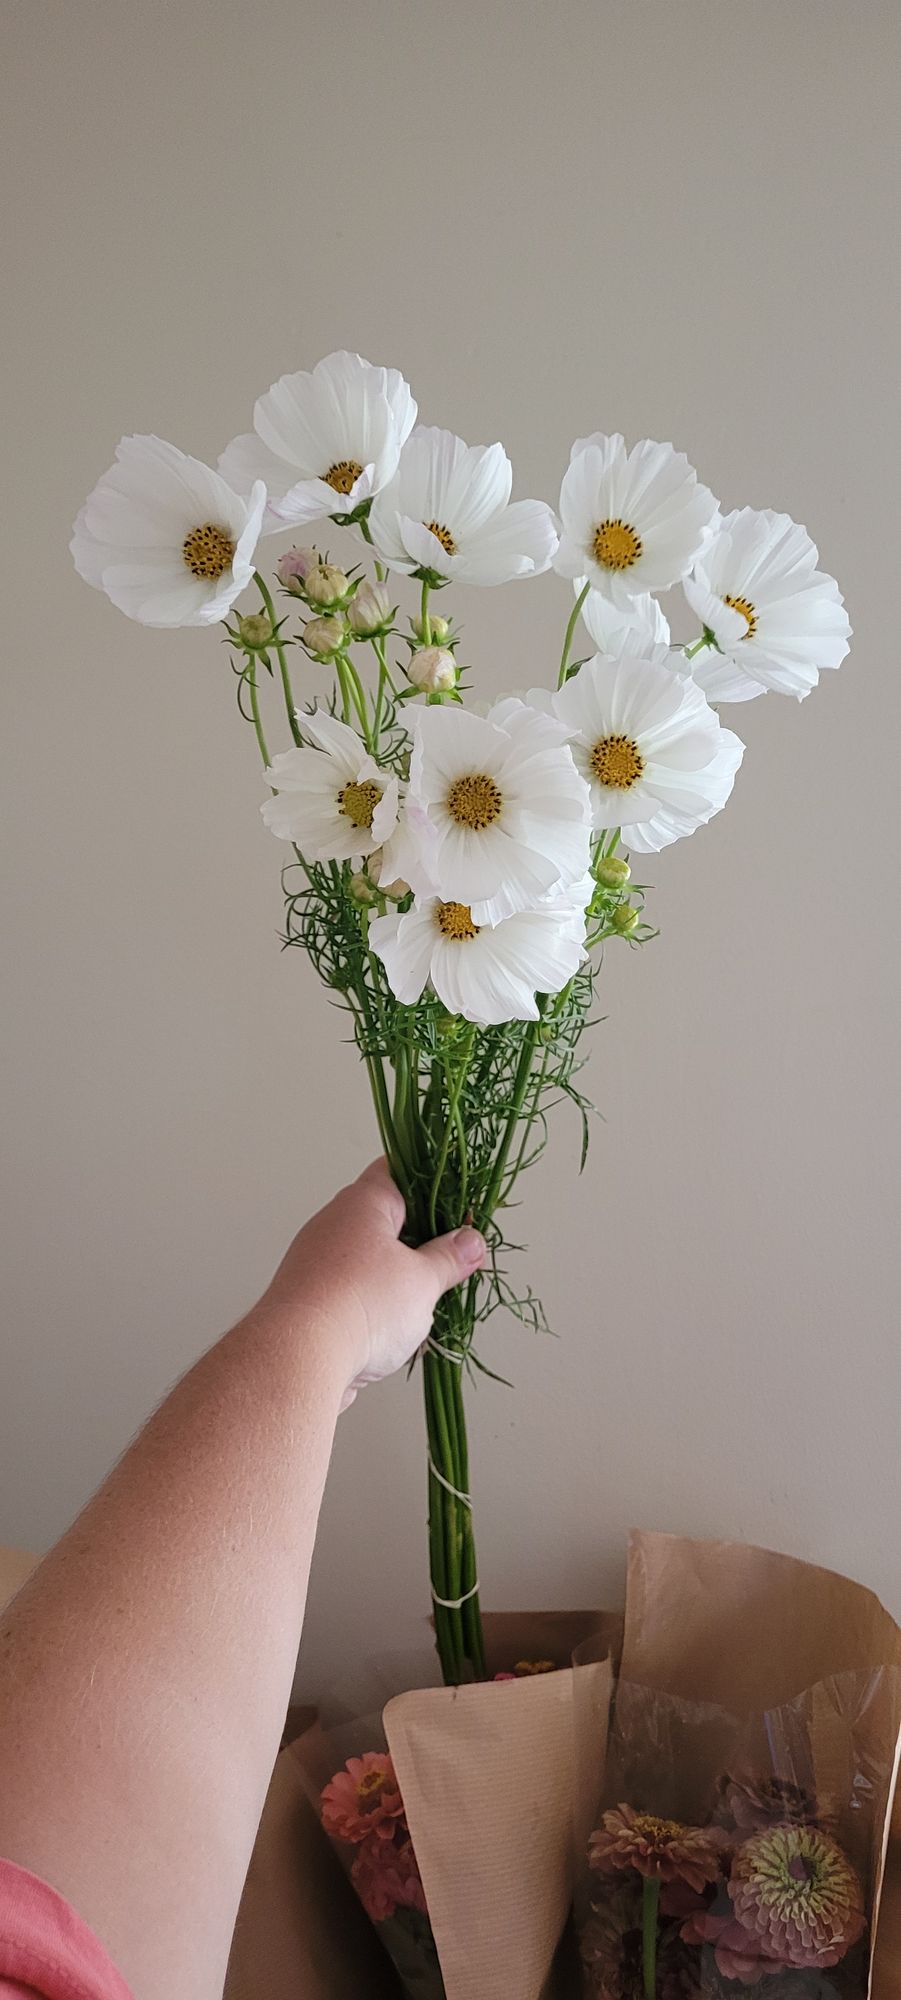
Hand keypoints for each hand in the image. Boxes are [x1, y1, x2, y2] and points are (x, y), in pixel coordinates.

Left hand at [258, 1159, 486, 1404]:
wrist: (299, 1358)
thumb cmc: (360, 1305)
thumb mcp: (423, 1280)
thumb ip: (449, 1258)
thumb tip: (469, 1242)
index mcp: (362, 1202)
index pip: (398, 1169)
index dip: (431, 1182)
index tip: (457, 1202)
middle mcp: (333, 1224)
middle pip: (386, 1219)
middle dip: (420, 1241)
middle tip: (449, 1261)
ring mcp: (316, 1262)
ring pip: (369, 1260)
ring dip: (397, 1279)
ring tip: (423, 1304)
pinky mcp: (309, 1299)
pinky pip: (351, 1292)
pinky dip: (374, 1306)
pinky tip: (393, 1330)